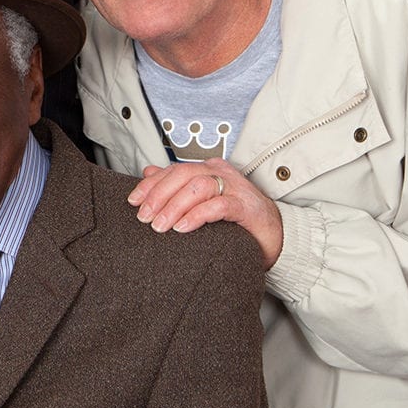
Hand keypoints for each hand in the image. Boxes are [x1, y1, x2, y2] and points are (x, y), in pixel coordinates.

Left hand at [127, 160, 283, 269]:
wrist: (275, 237)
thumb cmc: (236, 220)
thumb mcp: (202, 202)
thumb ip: (177, 186)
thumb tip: (148, 172)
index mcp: (209, 169)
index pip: (174, 170)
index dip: (151, 184)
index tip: (133, 201)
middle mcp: (221, 174)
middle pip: (183, 174)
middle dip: (158, 195)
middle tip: (143, 217)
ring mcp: (236, 188)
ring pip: (199, 187)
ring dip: (174, 206)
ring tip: (160, 226)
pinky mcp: (247, 207)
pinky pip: (219, 206)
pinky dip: (197, 216)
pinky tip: (183, 228)